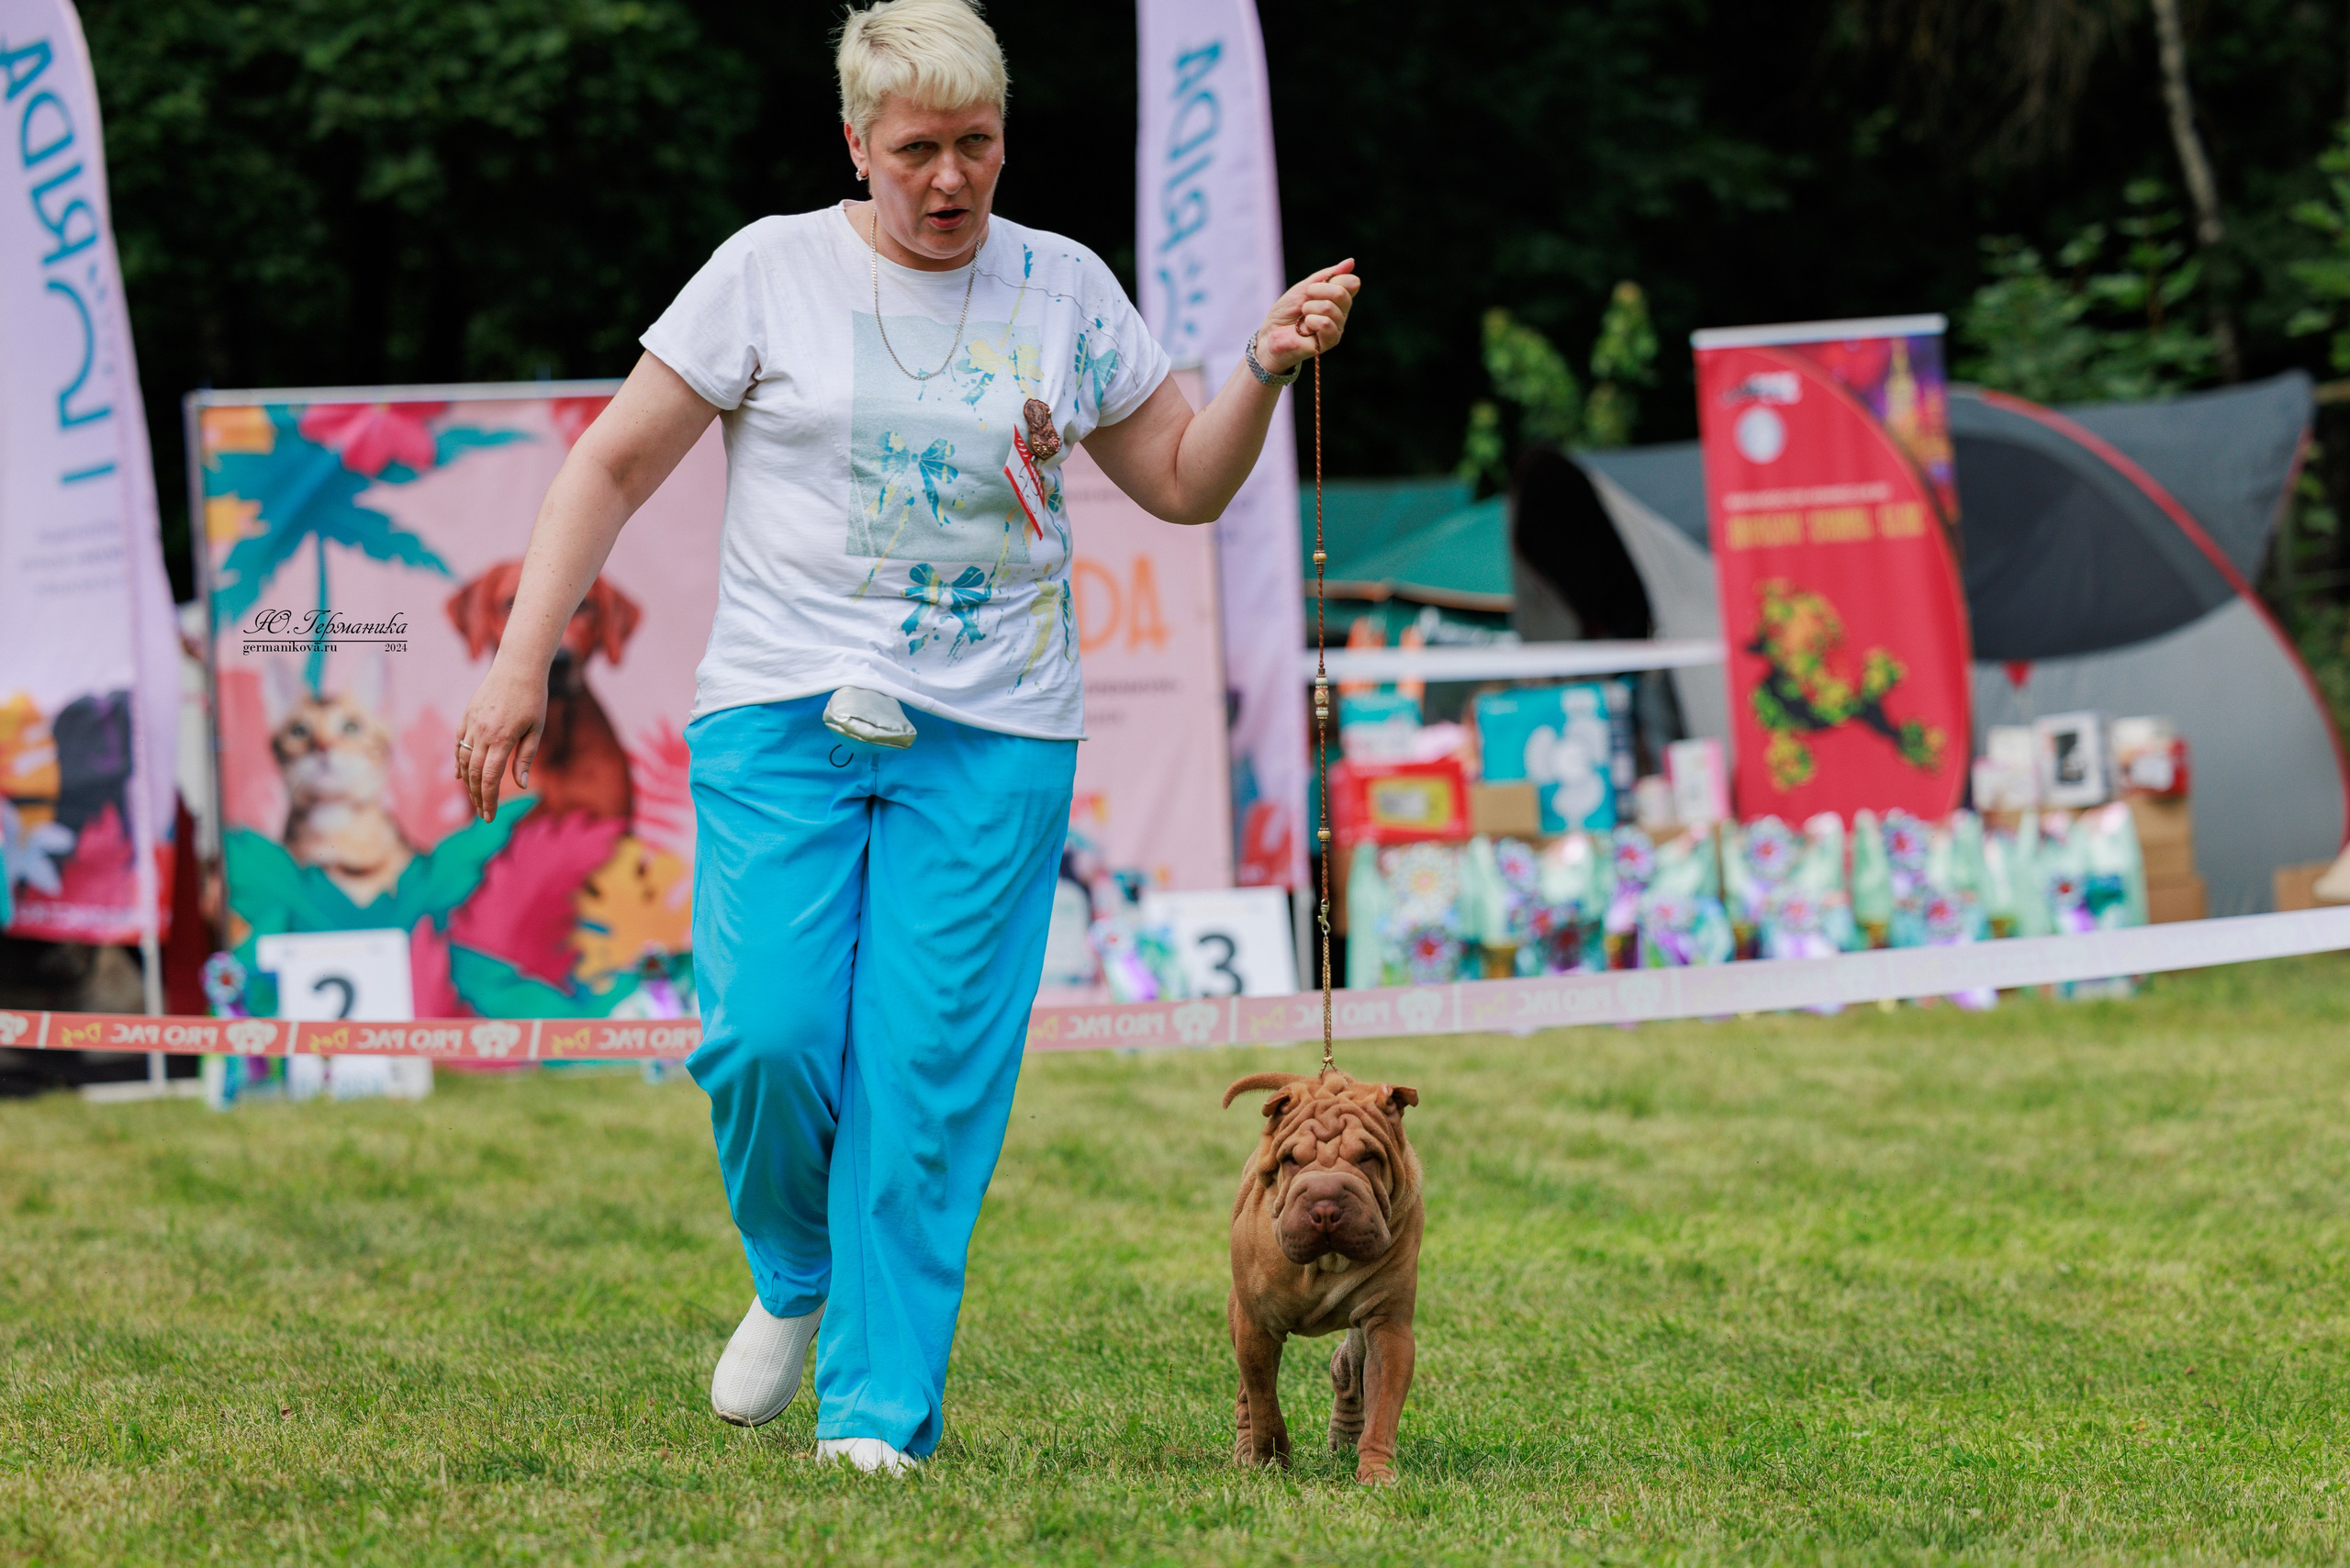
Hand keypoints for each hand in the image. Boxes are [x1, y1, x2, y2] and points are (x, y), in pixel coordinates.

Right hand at [453, 659, 546, 821]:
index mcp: (501, 739)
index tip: (490, 816)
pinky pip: (458, 743)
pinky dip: (458, 761)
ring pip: (462, 760)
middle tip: (483, 814)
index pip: (489, 778)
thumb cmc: (533, 697)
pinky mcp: (467, 715)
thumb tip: (521, 785)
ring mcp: (471, 723)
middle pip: (473, 774)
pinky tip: (460, 775)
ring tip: (475, 798)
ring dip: (467, 783)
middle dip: (477, 797)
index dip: (488, 800)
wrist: (518, 665)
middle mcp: (482, 733)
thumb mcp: (536, 729)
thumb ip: (525, 757)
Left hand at [1253, 260, 1360, 373]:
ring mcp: (1337, 328)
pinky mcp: (1330, 342)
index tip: (1312, 288)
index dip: (1330, 280)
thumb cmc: (1287, 310)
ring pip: (1330, 308)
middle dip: (1316, 292)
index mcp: (1339, 299)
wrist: (1271, 332)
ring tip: (1303, 317)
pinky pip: (1326, 324)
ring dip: (1309, 308)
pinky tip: (1306, 327)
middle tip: (1304, 301)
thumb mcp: (1305, 287)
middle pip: (1342, 294)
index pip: (1351, 282)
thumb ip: (1328, 275)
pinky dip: (1311, 321)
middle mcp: (1342, 313)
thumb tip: (1351, 262)